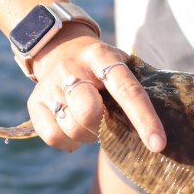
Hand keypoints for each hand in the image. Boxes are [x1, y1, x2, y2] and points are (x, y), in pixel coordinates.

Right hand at [25, 23, 166, 152]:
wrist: (60, 49)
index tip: (158, 145)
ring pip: (72, 127)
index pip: (127, 90)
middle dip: (103, 126)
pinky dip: (69, 142)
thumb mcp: (123, 65)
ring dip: (88, 135)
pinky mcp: (34, 102)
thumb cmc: (104, 68)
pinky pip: (53, 137)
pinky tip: (74, 130)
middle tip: (106, 121)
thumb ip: (139, 87)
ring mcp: (50, 85)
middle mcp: (72, 68)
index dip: (144, 119)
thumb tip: (159, 129)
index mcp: (102, 57)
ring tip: (91, 123)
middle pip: (89, 111)